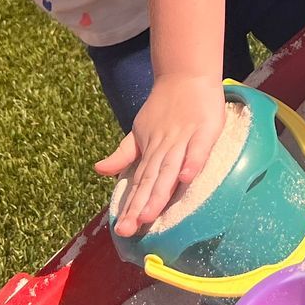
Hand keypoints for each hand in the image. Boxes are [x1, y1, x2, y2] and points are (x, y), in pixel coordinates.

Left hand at [95, 72, 226, 237]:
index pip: (139, 182)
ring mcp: (184, 138)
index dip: (131, 205)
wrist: (186, 74)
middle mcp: (164, 147)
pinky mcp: (205, 129)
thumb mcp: (140, 130)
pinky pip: (198, 149)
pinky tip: (185, 179)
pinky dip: (192, 162)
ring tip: (148, 215)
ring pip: (169, 169)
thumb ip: (124, 153)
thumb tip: (99, 169)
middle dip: (140, 206)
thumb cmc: (165, 107)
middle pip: (151, 180)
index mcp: (150, 149)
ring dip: (159, 192)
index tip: (121, 229)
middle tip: (128, 230)